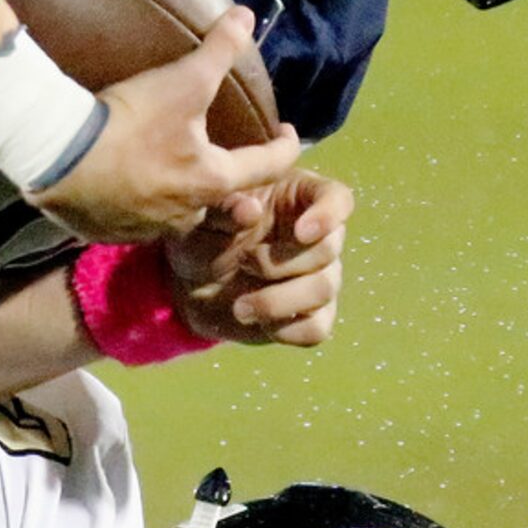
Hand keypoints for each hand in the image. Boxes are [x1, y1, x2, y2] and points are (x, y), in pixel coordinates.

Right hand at [29, 9, 301, 243]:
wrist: (58, 158)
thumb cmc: (130, 121)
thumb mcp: (181, 80)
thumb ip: (219, 50)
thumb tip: (247, 16)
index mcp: (214, 179)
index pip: (271, 166)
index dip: (286, 145)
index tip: (285, 133)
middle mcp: (190, 214)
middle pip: (224, 195)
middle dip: (226, 174)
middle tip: (217, 151)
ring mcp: (150, 229)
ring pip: (180, 213)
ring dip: (182, 193)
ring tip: (171, 167)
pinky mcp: (114, 233)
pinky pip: (138, 221)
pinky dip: (140, 203)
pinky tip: (126, 182)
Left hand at [164, 167, 353, 346]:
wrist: (190, 280)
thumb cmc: (203, 232)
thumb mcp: (203, 215)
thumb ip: (225, 209)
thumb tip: (250, 209)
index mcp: (298, 198)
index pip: (337, 199)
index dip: (328, 215)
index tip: (301, 232)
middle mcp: (318, 237)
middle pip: (328, 249)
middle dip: (280, 261)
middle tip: (243, 262)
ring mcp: (318, 277)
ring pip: (323, 289)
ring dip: (277, 300)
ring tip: (239, 305)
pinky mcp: (310, 315)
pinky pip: (316, 328)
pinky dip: (286, 329)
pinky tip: (255, 320)